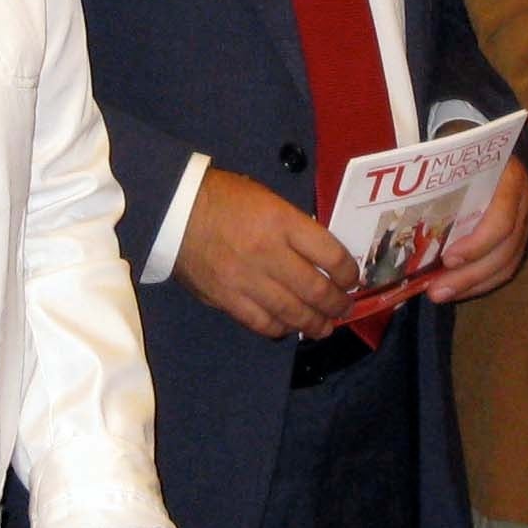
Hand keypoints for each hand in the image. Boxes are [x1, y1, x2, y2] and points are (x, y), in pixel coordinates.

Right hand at [176, 169, 357, 339]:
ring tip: (325, 327)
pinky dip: (280, 329)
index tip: (352, 280)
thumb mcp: (269, 199)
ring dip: (315, 324)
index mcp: (282, 223)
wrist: (175, 210)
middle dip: (337, 304)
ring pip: (292, 312)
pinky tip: (290, 327)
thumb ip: (295, 228)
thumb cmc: (226, 199)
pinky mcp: (227, 299)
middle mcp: (269, 254)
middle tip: (345, 308)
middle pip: (315, 289)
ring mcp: (247, 280)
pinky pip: (261, 323)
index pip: (330, 255)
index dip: (348, 273)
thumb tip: (321, 258)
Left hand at [421, 150, 527, 304]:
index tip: (448, 259)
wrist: (486, 138)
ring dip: (473, 284)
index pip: (502, 219)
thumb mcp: (451, 147)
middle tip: (437, 291)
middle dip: (470, 275)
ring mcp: (524, 219)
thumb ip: (434, 169)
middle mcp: (523, 201)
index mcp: (509, 177)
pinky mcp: (518, 235)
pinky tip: (457, 291)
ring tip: (441, 295)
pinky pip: (506, 267)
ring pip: (507, 263)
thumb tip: (394, 196)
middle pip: (505, 249)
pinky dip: (481, 282)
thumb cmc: (463, 143)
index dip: (477, 244)